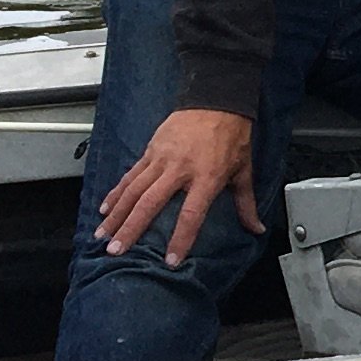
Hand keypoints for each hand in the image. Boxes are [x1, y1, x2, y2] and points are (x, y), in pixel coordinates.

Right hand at [97, 107, 259, 264]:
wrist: (217, 101)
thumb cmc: (232, 136)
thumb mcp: (243, 170)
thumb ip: (246, 203)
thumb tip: (256, 229)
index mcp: (206, 177)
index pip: (191, 214)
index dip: (180, 239)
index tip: (170, 260)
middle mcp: (180, 169)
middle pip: (150, 204)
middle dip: (131, 229)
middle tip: (116, 250)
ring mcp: (161, 159)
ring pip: (133, 190)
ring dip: (116, 214)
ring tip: (103, 235)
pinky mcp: (151, 150)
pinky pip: (130, 175)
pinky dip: (116, 192)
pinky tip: (105, 207)